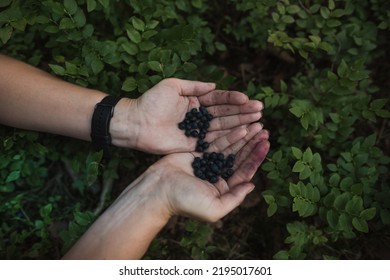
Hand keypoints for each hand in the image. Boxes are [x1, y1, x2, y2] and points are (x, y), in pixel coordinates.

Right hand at [63, 128, 269, 258]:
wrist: (157, 190)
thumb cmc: (184, 201)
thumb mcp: (214, 208)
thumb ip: (234, 198)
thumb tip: (252, 185)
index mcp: (224, 189)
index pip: (245, 171)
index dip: (256, 157)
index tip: (266, 143)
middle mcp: (218, 176)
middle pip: (239, 157)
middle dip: (252, 144)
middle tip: (263, 129)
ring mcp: (208, 164)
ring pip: (230, 147)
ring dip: (243, 136)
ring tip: (255, 124)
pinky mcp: (198, 154)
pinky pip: (216, 142)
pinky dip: (228, 134)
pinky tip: (239, 126)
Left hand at [113, 78, 262, 153]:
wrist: (136, 123)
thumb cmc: (151, 102)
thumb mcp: (172, 86)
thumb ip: (194, 86)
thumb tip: (215, 85)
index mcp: (194, 101)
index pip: (218, 99)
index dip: (233, 100)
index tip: (247, 100)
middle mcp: (199, 116)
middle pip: (224, 114)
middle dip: (242, 112)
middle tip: (260, 111)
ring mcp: (197, 131)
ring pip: (223, 127)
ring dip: (240, 124)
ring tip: (257, 121)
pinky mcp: (194, 145)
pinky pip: (214, 141)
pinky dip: (229, 138)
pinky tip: (243, 134)